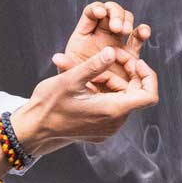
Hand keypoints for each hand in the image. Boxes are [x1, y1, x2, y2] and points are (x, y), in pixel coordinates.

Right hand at [12, 44, 158, 155]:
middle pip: (135, 94)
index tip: (135, 61)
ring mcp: (108, 129)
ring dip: (113, 83)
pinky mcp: (100, 131)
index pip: (149, 95)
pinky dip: (106, 93)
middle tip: (108, 58)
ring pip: (123, 100)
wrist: (32, 130)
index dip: (148, 76)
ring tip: (91, 74)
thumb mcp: (71, 79)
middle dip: (125, 74)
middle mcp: (115, 123)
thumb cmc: (49, 105)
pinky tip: (88, 86)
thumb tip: (113, 52)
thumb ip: (94, 65)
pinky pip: (113, 109)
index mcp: (112, 111)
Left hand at [51, 0, 150, 89]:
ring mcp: (117, 42)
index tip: (100, 14)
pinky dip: (142, 32)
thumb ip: (66, 67)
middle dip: (116, 15)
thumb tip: (57, 58)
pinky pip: (138, 38)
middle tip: (117, 28)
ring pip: (126, 20)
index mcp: (84, 35)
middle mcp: (102, 34)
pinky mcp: (131, 53)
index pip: (91, 12)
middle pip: (111, 11)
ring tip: (125, 31)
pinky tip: (143, 33)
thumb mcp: (68, 78)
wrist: (92, 105)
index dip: (96, 9)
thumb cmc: (76, 91)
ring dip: (127, 21)